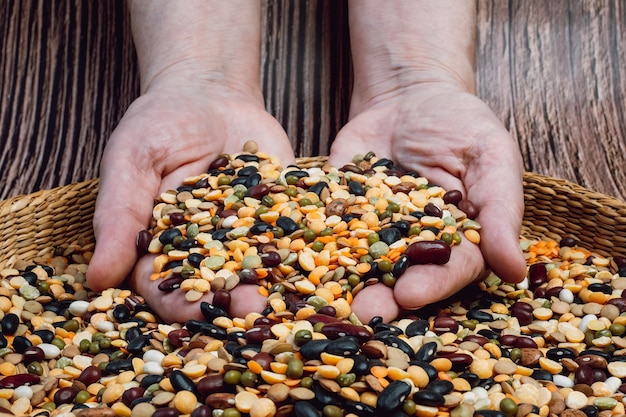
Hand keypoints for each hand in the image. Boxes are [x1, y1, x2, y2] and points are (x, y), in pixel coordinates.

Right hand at [86, 82, 294, 321]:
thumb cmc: (159, 124)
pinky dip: (310, 247)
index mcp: (162, 248)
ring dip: (277, 285)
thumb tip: (96, 279)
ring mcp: (248, 234)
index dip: (179, 303)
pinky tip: (327, 258)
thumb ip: (118, 215)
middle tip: (255, 310)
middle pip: (219, 287)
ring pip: (261, 269)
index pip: (166, 287)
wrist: (211, 92)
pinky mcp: (283, 216)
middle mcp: (207, 249)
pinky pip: (297, 235)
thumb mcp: (132, 161)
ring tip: (293, 297)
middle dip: (236, 303)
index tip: (196, 313)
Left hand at [329, 82, 526, 322]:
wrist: (409, 95)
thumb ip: (502, 210)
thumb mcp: (490, 156)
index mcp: (459, 240)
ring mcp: (373, 231)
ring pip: (360, 264)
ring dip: (344, 283)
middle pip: (402, 278)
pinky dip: (309, 242)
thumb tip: (516, 271)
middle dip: (383, 296)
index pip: (450, 271)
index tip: (410, 294)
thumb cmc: (461, 124)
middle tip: (364, 310)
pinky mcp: (339, 213)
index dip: (433, 285)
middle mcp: (415, 245)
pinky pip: (324, 229)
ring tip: (328, 300)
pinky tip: (293, 256)